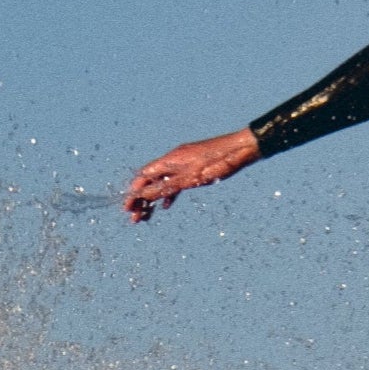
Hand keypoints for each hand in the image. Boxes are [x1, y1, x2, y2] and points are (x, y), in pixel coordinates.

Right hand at [123, 128, 259, 220]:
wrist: (241, 150)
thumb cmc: (217, 163)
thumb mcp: (189, 180)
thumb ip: (165, 188)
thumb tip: (141, 195)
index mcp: (170, 161)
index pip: (144, 177)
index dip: (134, 193)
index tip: (128, 209)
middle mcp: (174, 160)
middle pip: (151, 181)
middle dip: (141, 200)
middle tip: (135, 219)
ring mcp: (184, 164)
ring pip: (163, 183)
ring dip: (154, 199)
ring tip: (148, 216)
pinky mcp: (194, 168)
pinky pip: (176, 182)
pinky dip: (169, 194)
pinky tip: (168, 205)